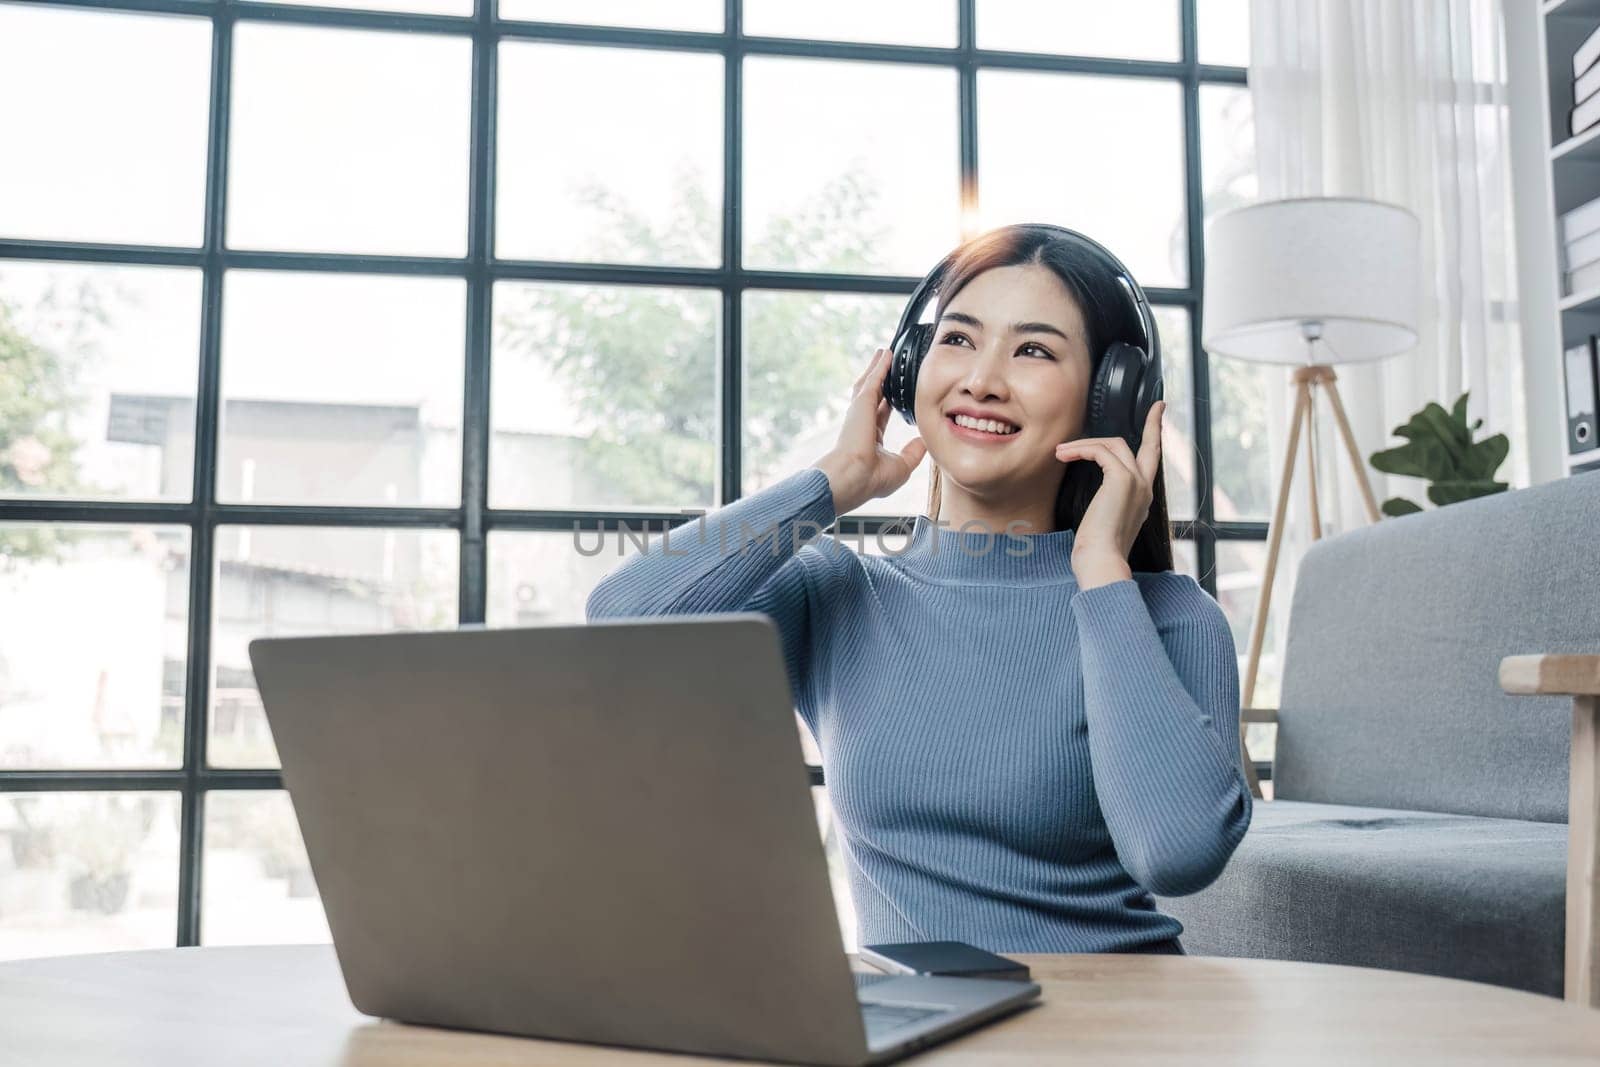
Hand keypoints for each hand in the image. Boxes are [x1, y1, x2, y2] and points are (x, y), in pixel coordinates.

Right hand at [816, 346, 927, 513]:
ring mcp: (860, 411)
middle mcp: (863, 423)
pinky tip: (885, 354)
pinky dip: (880, 366)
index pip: (881, 415)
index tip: (894, 395)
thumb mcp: (901, 466)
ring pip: (870, 383)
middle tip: (884, 365)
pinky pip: (874, 379)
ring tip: (883, 353)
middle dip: (879, 380)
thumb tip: (923, 442)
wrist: (854, 476)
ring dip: (877, 368)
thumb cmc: (872, 478)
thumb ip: (912, 453)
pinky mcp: (862, 402)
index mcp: (870, 438)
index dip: (887, 403)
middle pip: (873, 395)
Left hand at [1054, 401, 1165, 586]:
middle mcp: (1144, 488)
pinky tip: (1064, 456)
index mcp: (1142, 498)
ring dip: (1085, 444)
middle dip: (1147, 425)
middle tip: (1149, 409)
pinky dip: (1080, 449)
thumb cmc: (1098, 550)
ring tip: (1060, 452)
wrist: (1101, 561)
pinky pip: (1099, 451)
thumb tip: (1097, 498)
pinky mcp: (1121, 479)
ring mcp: (1136, 482)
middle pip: (1143, 446)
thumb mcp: (1104, 522)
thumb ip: (1107, 503)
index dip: (1155, 434)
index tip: (1159, 412)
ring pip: (1114, 445)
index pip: (1152, 460)